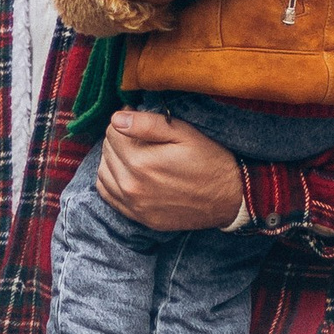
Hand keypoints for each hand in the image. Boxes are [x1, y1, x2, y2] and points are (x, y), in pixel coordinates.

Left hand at [94, 108, 245, 233]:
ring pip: (103, 173)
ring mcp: (134, 205)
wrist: (230, 197)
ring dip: (113, 159)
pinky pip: (108, 195)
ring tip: (133, 153)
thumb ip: (147, 124)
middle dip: (118, 138)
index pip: (112, 132)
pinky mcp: (139, 217)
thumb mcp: (183, 133)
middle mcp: (132, 186)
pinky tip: (128, 173)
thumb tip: (116, 118)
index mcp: (141, 162)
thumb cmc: (209, 159)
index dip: (124, 119)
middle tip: (139, 135)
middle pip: (106, 151)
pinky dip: (112, 180)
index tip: (137, 116)